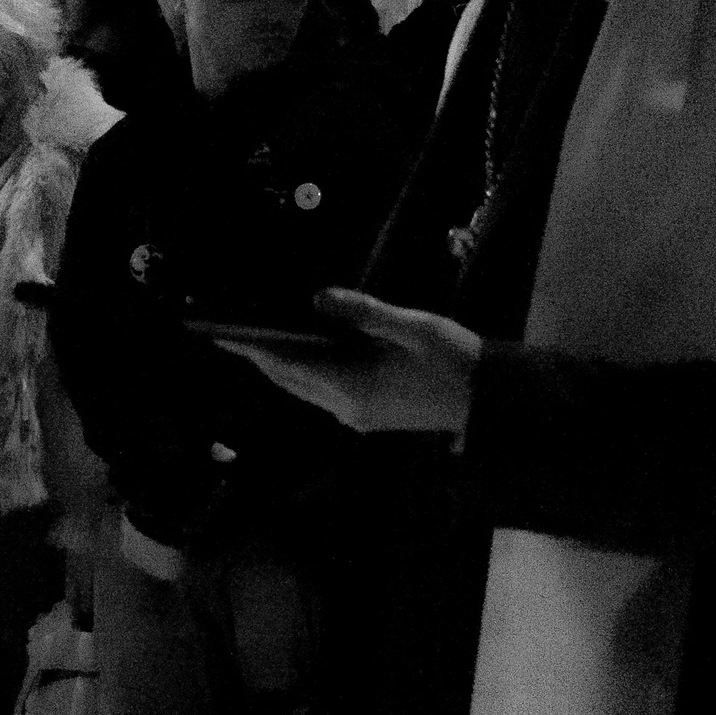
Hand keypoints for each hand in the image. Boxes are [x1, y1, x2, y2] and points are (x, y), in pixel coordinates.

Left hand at [216, 288, 481, 435]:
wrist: (489, 398)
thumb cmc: (453, 359)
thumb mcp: (410, 326)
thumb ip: (362, 312)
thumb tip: (318, 298)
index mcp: (352, 387)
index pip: (290, 366)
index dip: (256, 350)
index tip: (225, 335)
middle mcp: (346, 408)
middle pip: (290, 381)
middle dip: (261, 358)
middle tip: (230, 334)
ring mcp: (357, 416)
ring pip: (305, 389)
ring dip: (281, 367)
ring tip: (257, 341)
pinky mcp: (369, 416)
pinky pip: (322, 393)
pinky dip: (305, 373)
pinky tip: (301, 354)